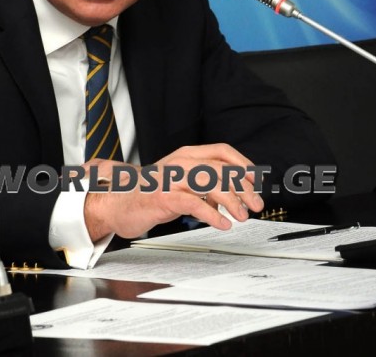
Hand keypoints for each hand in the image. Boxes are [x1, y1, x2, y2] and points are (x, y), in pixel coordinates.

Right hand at [82, 143, 264, 242]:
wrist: (118, 201)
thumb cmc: (151, 193)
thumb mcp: (182, 184)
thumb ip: (205, 186)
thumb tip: (234, 199)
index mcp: (186, 155)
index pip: (222, 151)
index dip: (243, 164)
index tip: (256, 181)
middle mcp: (180, 162)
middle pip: (220, 168)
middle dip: (243, 188)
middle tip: (255, 205)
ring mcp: (171, 178)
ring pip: (210, 182)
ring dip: (231, 201)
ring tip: (242, 216)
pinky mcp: (163, 196)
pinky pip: (193, 203)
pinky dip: (212, 214)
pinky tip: (222, 224)